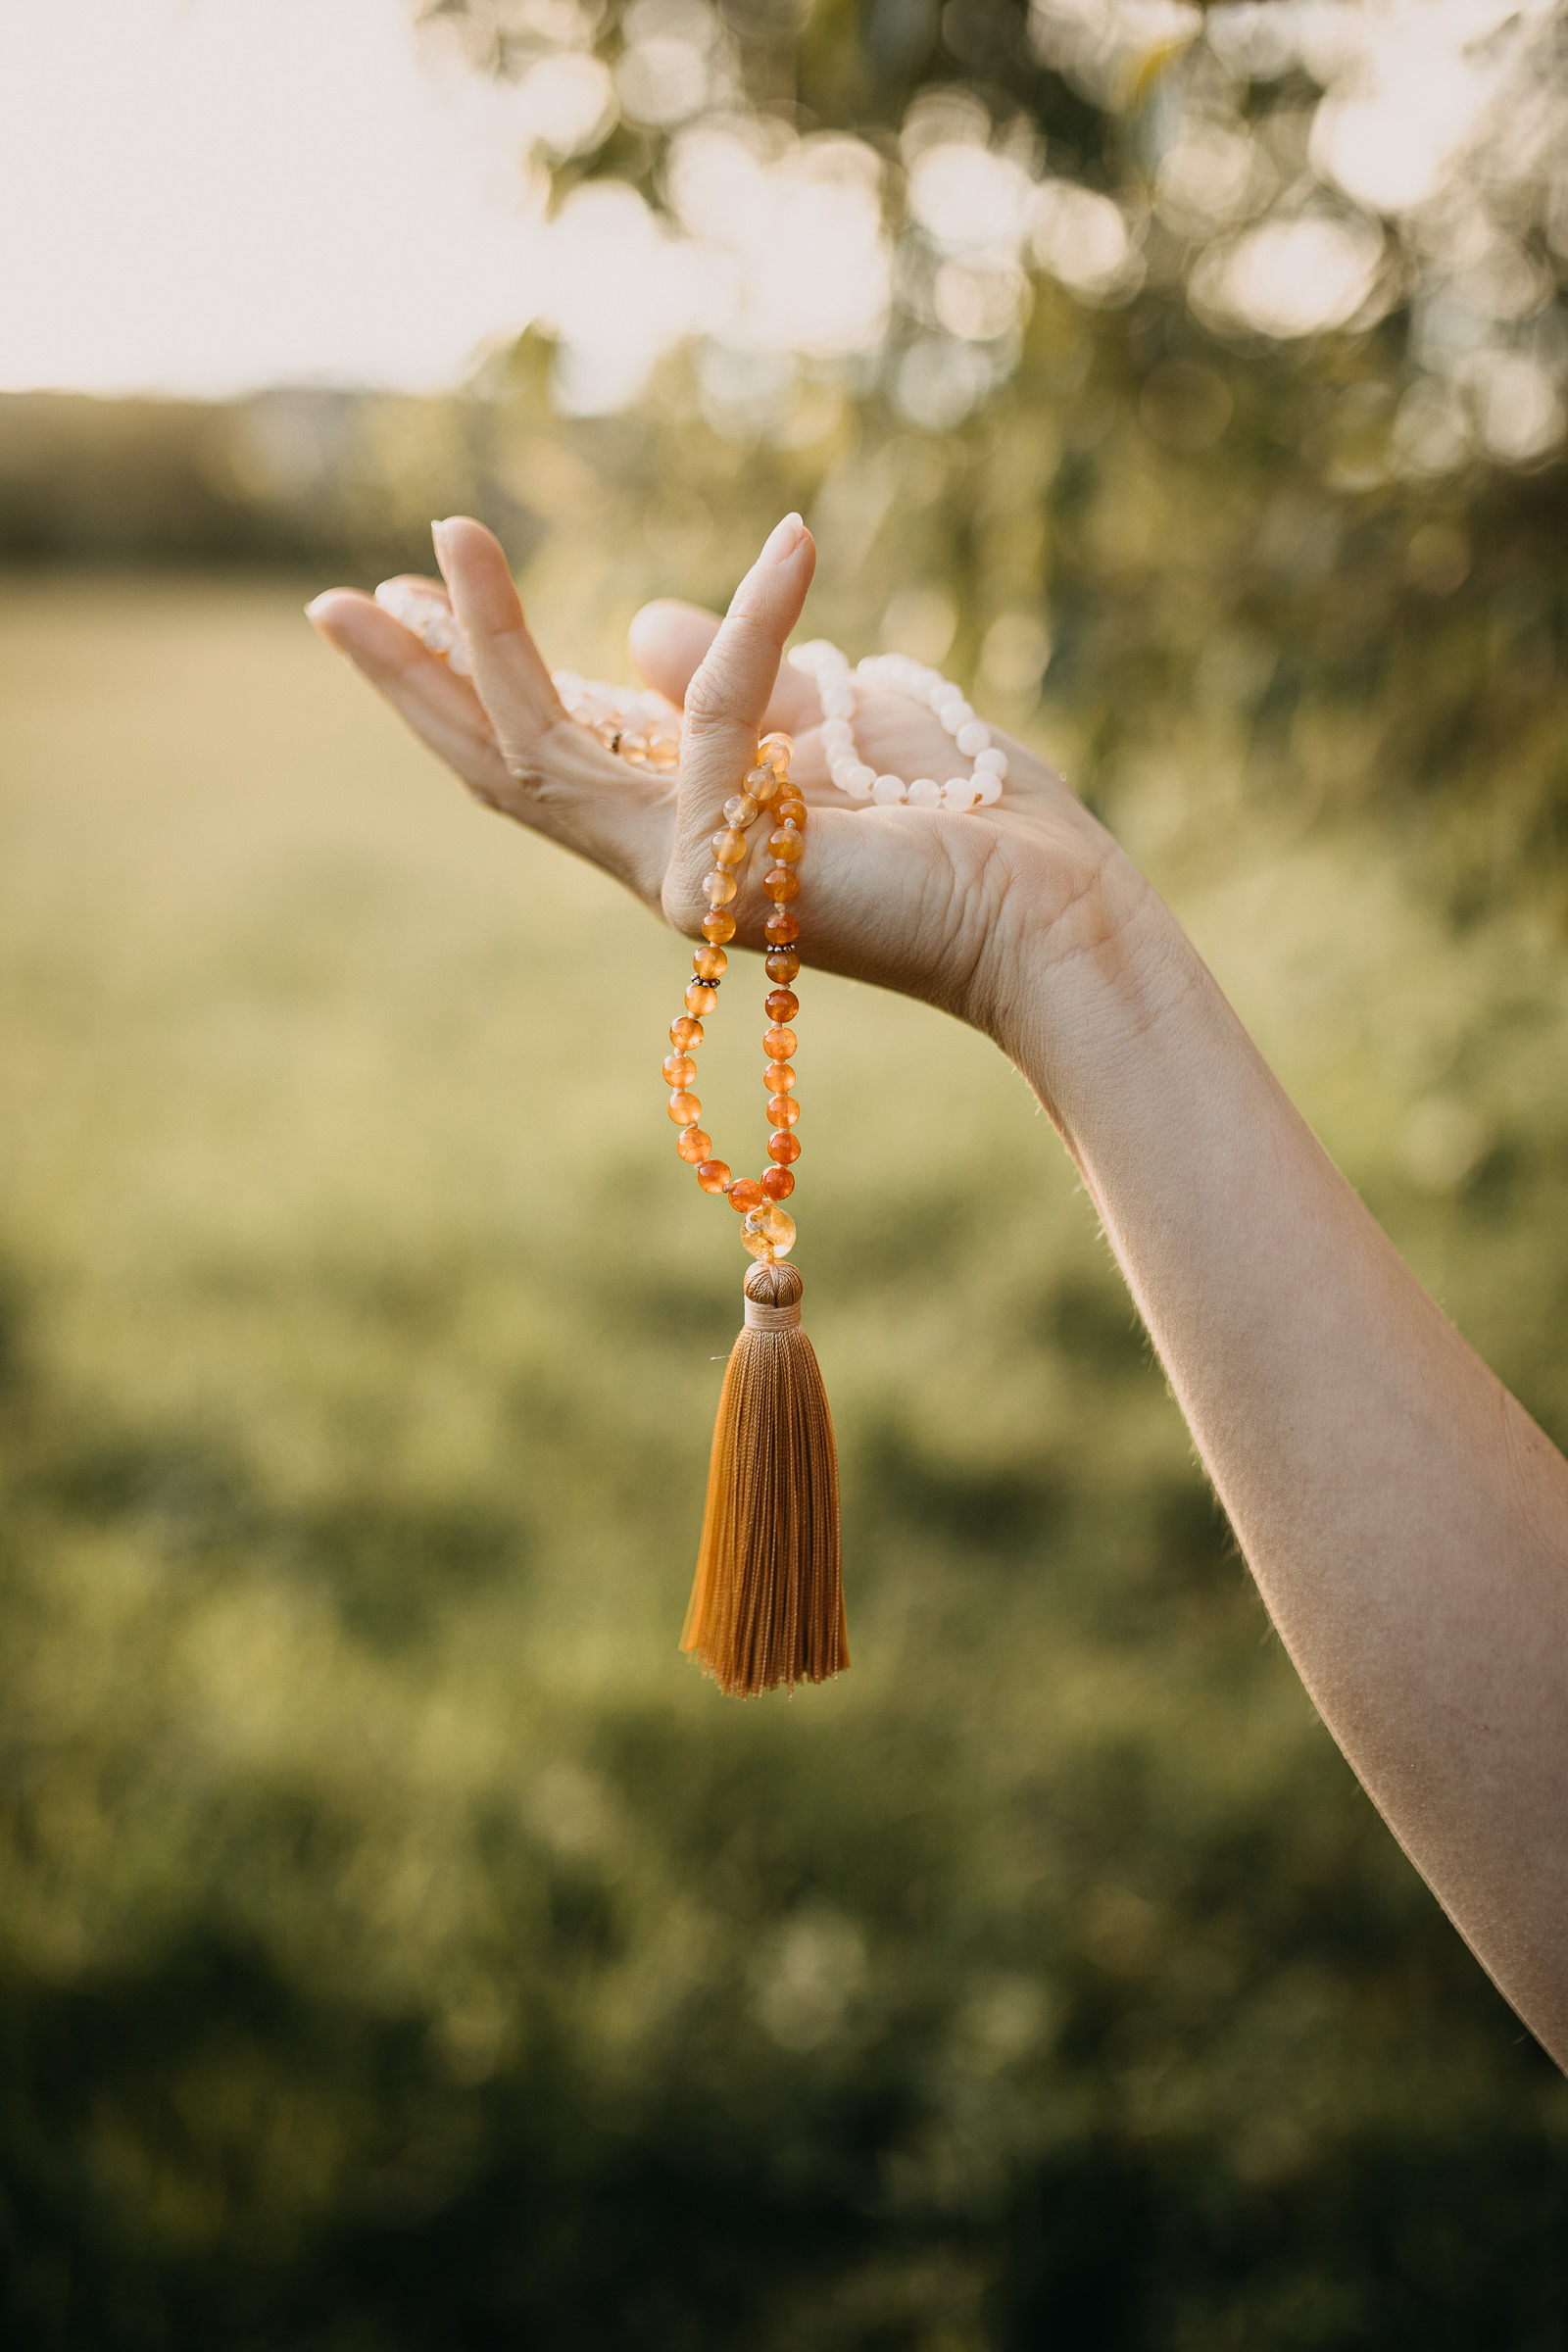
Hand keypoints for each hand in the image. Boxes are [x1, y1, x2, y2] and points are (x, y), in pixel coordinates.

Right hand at [306, 514, 1163, 1091]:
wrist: (1054, 918)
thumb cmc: (968, 825)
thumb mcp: (836, 720)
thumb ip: (742, 679)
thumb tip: (644, 624)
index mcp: (690, 823)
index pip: (557, 744)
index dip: (479, 669)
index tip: (413, 591)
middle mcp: (667, 863)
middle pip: (504, 768)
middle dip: (417, 684)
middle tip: (333, 600)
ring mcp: (687, 883)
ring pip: (541, 757)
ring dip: (485, 645)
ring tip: (450, 536)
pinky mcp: (732, 877)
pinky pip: (716, 719)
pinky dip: (752, 629)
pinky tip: (795, 544)